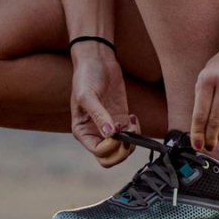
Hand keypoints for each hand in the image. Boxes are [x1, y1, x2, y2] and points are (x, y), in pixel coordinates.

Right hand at [70, 46, 139, 166]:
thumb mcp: (87, 96)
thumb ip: (98, 116)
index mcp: (82, 131)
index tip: (116, 131)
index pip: (99, 152)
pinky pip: (131, 134)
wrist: (97, 60)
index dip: (111, 146)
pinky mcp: (121, 118)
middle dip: (122, 150)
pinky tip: (133, 116)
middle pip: (111, 157)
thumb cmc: (85, 76)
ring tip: (131, 123)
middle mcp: (95, 133)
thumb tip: (110, 135)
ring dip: (131, 140)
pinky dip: (136, 130)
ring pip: (123, 148)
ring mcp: (110, 126)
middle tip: (128, 134)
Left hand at [190, 36, 218, 151]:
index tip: (196, 144)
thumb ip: (202, 98)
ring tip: (214, 140)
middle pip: (215, 120)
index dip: (197, 132)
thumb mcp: (206, 75)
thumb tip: (199, 126)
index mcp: (208, 79)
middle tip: (206, 147)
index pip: (201, 112)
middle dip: (209, 137)